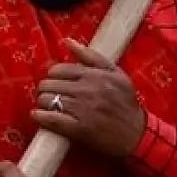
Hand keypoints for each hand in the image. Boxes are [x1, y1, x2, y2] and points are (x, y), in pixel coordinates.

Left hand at [31, 38, 146, 157]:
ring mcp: (82, 110)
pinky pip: (51, 119)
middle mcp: (87, 91)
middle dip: (46, 89)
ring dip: (43, 103)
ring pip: (47, 100)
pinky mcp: (79, 129)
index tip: (55, 82)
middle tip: (50, 94)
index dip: (52, 75)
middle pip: (49, 84)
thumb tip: (67, 41)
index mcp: (94, 75)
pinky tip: (38, 115)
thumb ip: (91, 56)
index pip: (58, 69)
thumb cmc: (125, 102)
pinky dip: (40, 116)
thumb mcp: (116, 74)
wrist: (137, 134)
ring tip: (47, 105)